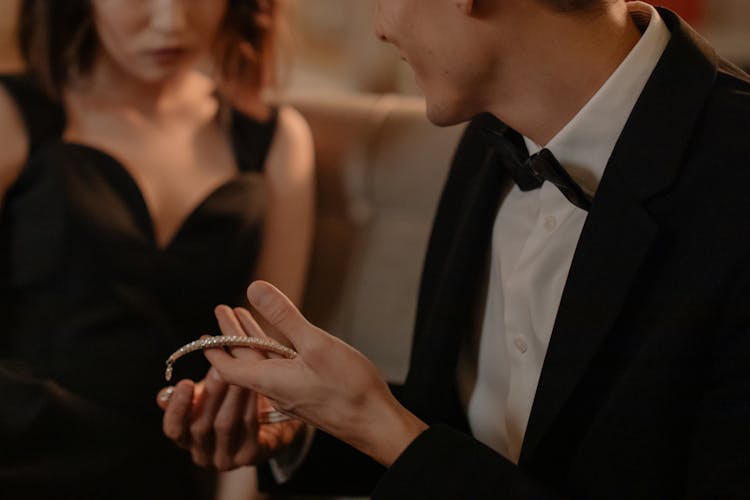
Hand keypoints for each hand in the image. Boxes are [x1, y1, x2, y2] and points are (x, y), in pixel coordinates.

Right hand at [157, 305, 304, 470]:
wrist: (266, 420)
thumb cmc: (227, 402)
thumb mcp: (204, 396)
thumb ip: (187, 394)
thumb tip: (164, 396)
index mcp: (186, 437)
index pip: (173, 428)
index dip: (177, 407)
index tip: (186, 383)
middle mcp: (202, 453)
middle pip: (200, 426)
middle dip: (210, 394)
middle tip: (219, 368)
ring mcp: (226, 458)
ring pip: (224, 424)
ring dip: (232, 395)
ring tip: (240, 372)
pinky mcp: (249, 456)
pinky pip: (249, 427)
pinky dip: (250, 404)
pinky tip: (256, 385)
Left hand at [204, 281, 427, 465]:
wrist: (376, 424)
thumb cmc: (349, 388)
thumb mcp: (315, 344)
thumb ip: (284, 316)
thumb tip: (254, 287)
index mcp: (270, 380)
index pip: (227, 367)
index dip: (213, 348)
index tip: (203, 330)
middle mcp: (276, 391)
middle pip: (245, 362)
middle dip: (232, 334)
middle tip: (224, 309)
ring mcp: (293, 394)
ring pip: (264, 365)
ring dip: (253, 340)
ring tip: (245, 317)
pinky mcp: (308, 396)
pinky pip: (280, 371)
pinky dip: (271, 351)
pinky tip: (279, 343)